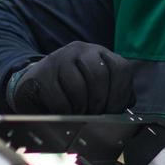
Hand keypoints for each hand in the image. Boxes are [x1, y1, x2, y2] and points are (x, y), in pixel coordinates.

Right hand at [10, 42, 134, 114]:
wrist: (35, 86)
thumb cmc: (71, 90)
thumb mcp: (96, 86)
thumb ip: (115, 92)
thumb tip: (129, 103)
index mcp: (99, 53)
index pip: (120, 68)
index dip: (121, 93)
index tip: (114, 110)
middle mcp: (80, 50)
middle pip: (99, 76)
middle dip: (100, 102)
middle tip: (96, 114)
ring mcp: (59, 58)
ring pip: (78, 87)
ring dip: (82, 107)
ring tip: (80, 113)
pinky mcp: (41, 73)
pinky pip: (59, 98)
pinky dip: (65, 111)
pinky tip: (65, 112)